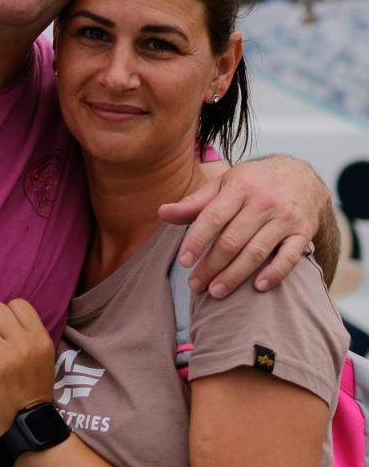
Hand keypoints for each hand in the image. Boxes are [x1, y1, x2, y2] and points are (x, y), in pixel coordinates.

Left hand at [0, 299, 54, 443]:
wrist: (27, 427)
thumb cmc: (33, 390)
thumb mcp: (44, 357)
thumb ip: (28, 333)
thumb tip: (4, 311)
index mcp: (40, 338)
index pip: (17, 303)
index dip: (6, 315)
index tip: (3, 330)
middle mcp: (23, 344)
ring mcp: (3, 357)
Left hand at [158, 155, 330, 297]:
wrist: (302, 175)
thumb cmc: (254, 182)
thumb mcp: (224, 184)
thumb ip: (194, 202)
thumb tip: (162, 213)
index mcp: (240, 186)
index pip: (213, 217)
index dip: (197, 240)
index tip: (183, 261)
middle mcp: (264, 201)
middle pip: (232, 240)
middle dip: (211, 265)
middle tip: (195, 284)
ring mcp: (285, 217)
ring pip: (256, 252)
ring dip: (234, 275)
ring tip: (216, 291)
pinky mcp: (304, 231)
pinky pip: (289, 257)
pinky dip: (275, 273)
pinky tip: (258, 287)